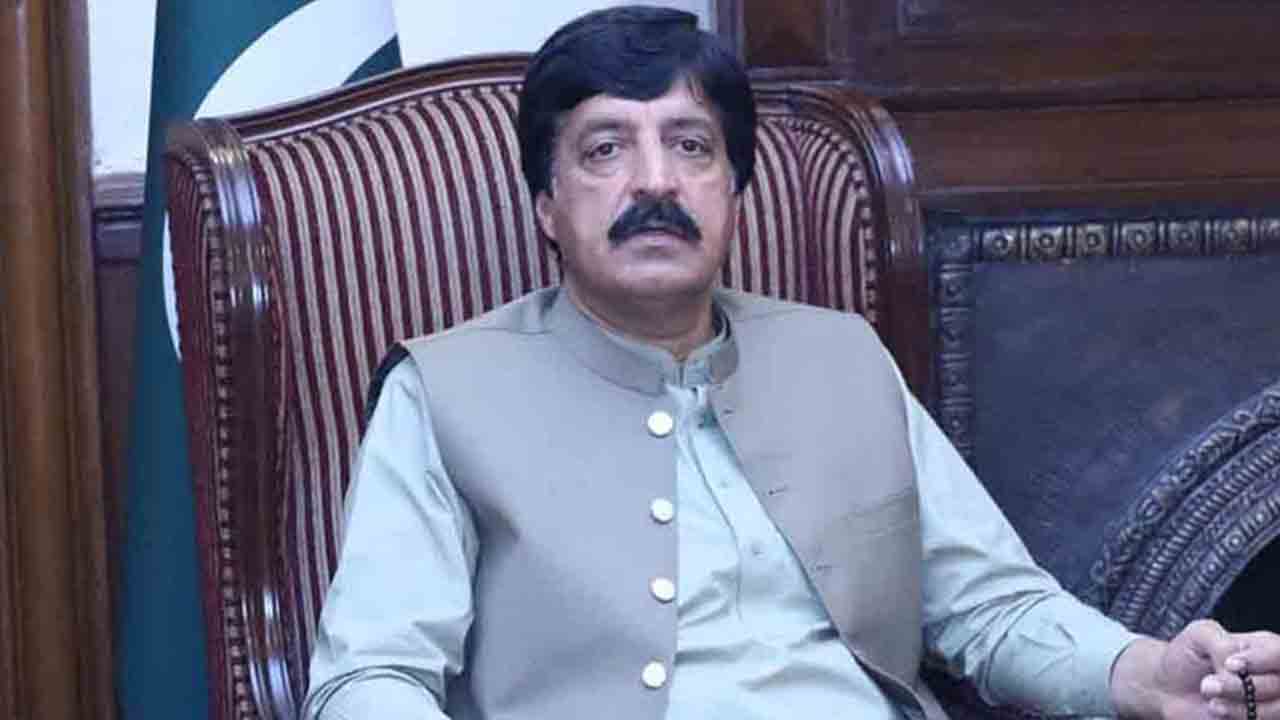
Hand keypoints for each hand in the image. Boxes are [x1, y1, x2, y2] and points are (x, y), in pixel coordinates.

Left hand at [1111, 619, 1279, 718]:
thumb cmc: (1187, 656)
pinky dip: (1239, 718)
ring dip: (1240, 707)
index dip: (1258, 661)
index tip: (1228, 665)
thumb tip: (1235, 668)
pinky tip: (1217, 711)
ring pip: (1275, 709)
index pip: (1279, 653)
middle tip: (1208, 684)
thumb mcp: (1198, 635)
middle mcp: (1274, 674)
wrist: (1170, 689)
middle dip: (1239, 686)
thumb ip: (1222, 643)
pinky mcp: (1260, 718)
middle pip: (1278, 684)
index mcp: (1266, 646)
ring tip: (1211, 702)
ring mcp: (1270, 700)